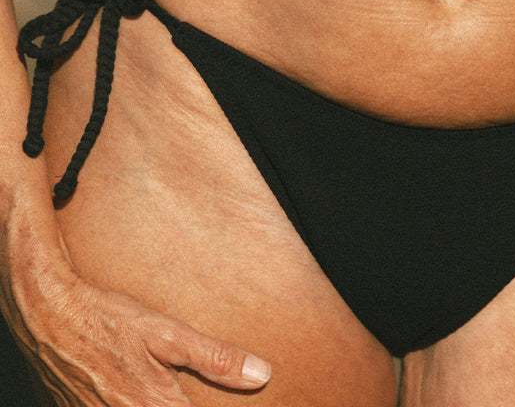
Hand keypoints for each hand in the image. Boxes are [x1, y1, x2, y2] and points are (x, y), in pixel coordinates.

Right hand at [5, 260, 270, 405]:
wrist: (52, 318)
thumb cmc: (110, 320)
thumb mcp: (166, 332)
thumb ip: (214, 358)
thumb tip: (260, 375)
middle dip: (190, 404)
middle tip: (196, 391)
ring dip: (167, 404)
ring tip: (173, 391)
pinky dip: (142, 405)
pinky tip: (143, 389)